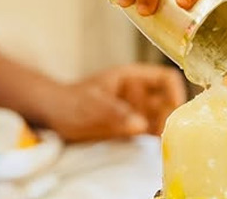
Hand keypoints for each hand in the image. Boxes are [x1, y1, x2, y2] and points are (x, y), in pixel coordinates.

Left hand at [43, 63, 186, 142]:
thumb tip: (141, 125)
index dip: (175, 92)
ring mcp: (134, 110)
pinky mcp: (129, 126)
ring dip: (163, 130)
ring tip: (163, 144)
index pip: (166, 78)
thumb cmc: (68, 103)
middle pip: (166, 101)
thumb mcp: (90, 106)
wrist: (49, 116)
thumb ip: (115, 113)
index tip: (177, 111)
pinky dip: (153, 140)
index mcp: (133, 78)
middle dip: (170, 116)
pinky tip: (154, 149)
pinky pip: (148, 132)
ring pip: (160, 118)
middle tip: (169, 134)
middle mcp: (138, 93)